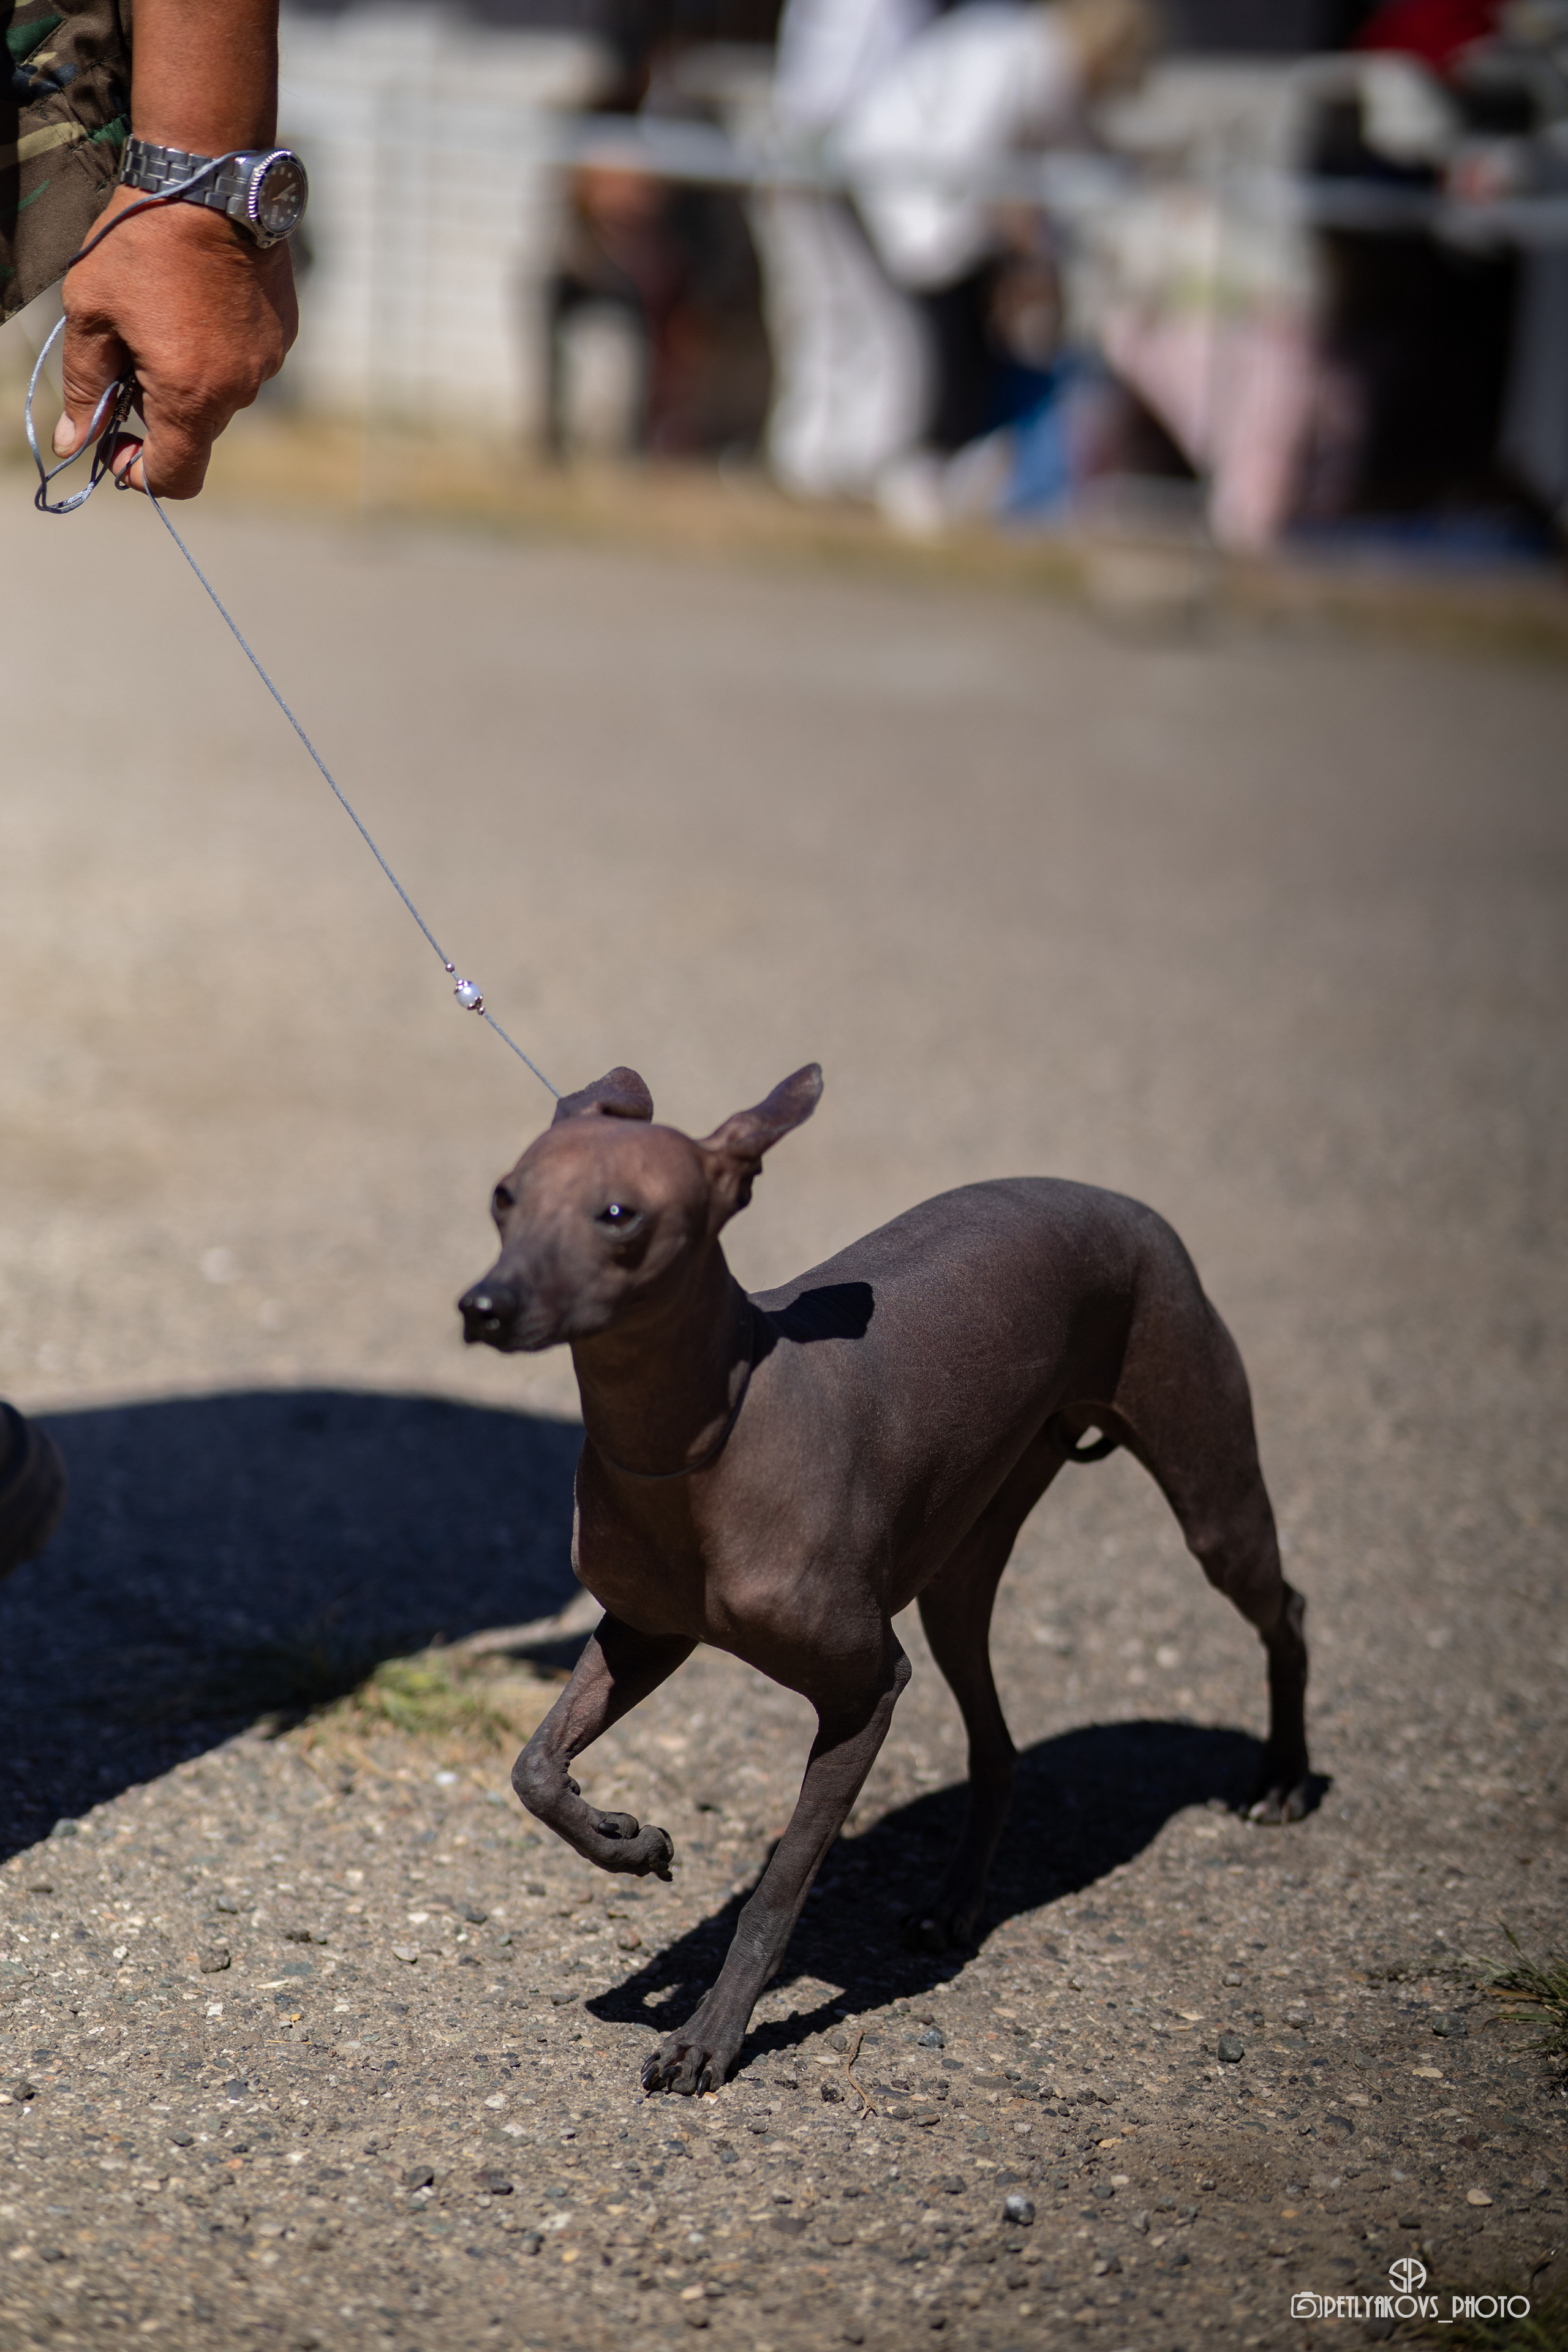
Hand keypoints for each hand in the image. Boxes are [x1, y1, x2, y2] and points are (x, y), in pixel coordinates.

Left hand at [54, 185, 296, 498]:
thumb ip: (84, 387)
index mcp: (190, 396)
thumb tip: (73, 443)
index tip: (116, 441)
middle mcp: (238, 390)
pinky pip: (245, 364)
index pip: (176, 478)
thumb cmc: (139, 243)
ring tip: (165, 318)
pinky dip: (217, 350)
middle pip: (196, 436)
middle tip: (128, 359)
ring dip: (190, 378)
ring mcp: (267, 363)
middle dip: (159, 413)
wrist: (209, 179)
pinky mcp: (284, 335)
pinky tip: (198, 302)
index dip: (139, 474)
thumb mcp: (90, 314)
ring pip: (221, 398)